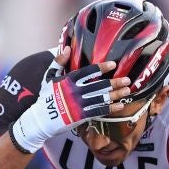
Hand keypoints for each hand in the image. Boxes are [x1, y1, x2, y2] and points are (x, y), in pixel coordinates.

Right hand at [10, 46, 129, 151]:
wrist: (41, 119)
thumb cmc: (46, 96)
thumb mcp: (49, 77)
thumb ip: (59, 62)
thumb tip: (68, 48)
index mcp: (68, 81)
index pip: (88, 72)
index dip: (101, 68)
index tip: (113, 64)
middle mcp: (75, 92)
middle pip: (99, 86)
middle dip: (114, 83)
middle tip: (127, 80)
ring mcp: (79, 104)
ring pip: (101, 98)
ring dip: (115, 95)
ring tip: (127, 91)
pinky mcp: (81, 116)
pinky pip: (98, 111)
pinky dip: (110, 108)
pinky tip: (120, 105)